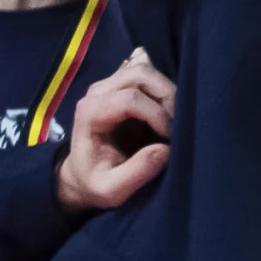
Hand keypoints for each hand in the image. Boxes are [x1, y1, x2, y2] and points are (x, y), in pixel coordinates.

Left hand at [54, 49, 172, 210]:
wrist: (82, 174)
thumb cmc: (94, 182)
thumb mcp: (111, 190)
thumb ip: (136, 173)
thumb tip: (165, 149)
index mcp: (90, 113)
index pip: (130, 99)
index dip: (156, 115)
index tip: (169, 140)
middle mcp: (97, 91)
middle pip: (139, 75)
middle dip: (166, 96)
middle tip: (178, 125)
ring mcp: (109, 84)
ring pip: (146, 70)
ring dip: (166, 91)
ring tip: (173, 119)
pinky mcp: (122, 85)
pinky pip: (147, 74)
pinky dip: (162, 87)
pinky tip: (167, 109)